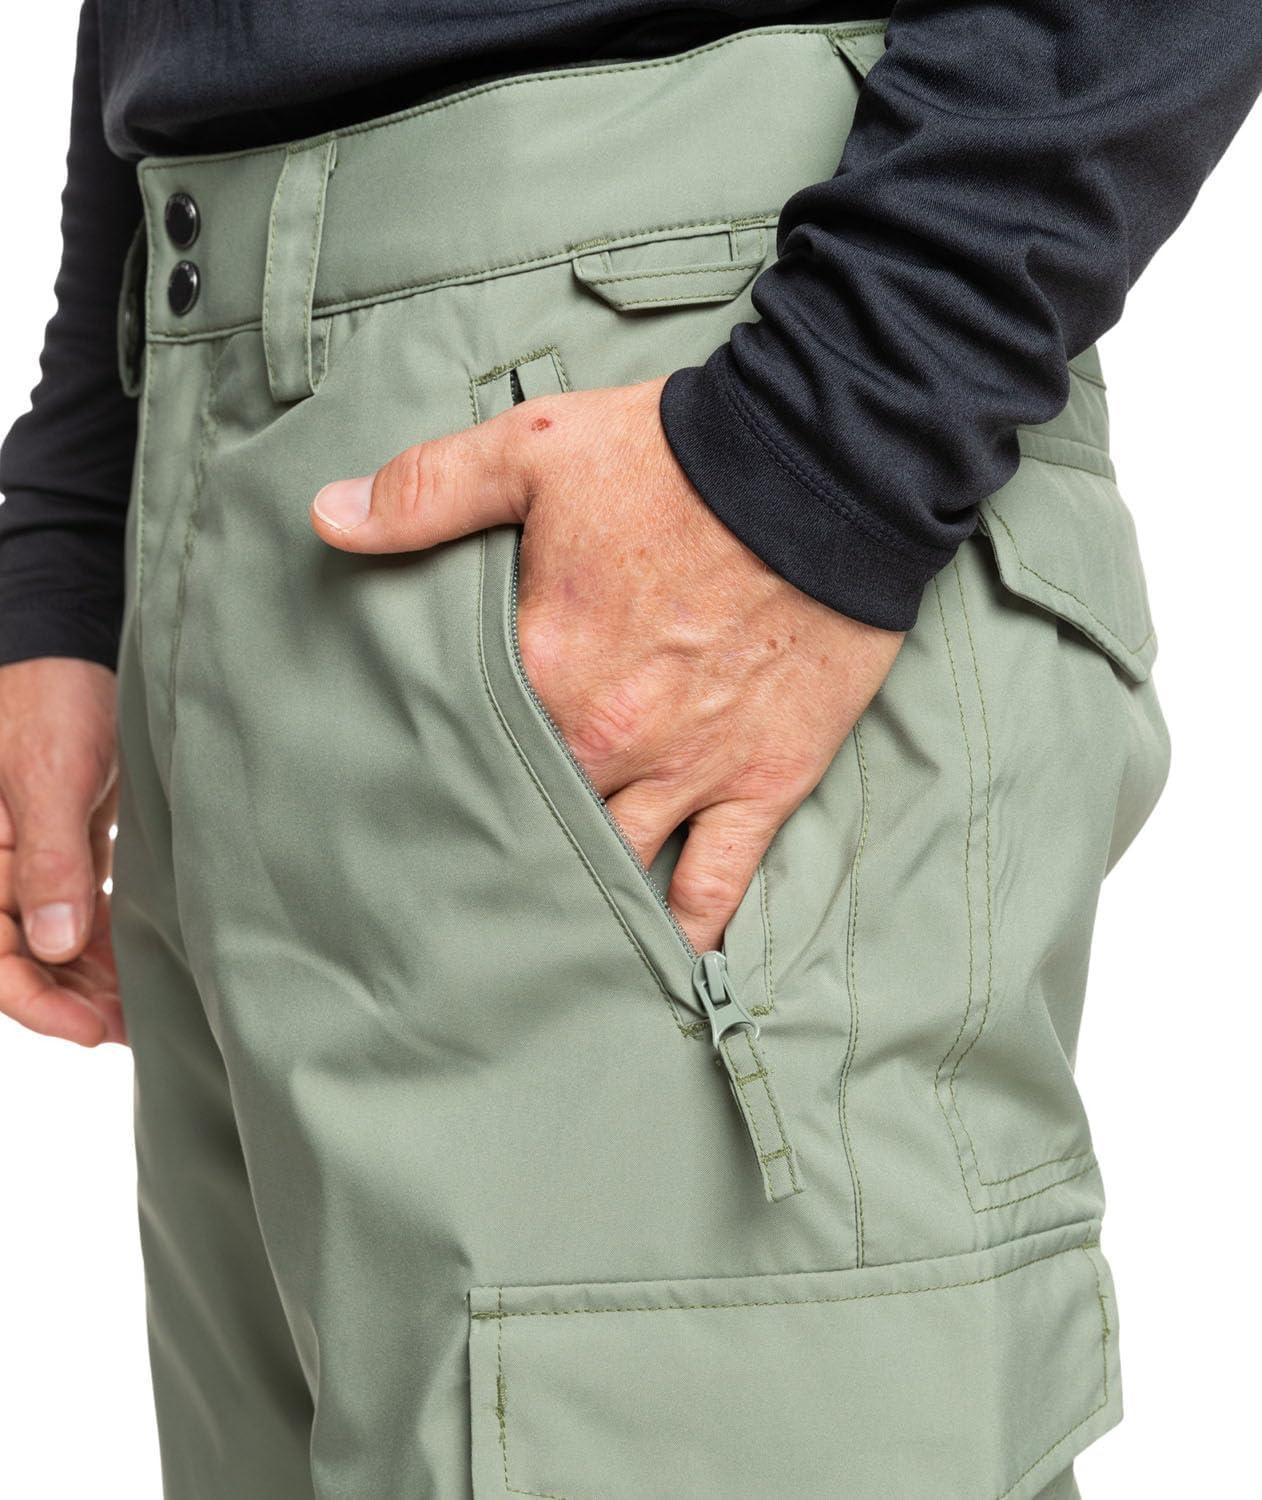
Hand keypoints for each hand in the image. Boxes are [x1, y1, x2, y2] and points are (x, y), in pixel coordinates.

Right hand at [0, 658, 122, 1045]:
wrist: (70, 650)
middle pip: (23, 961)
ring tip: (146, 1009)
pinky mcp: (67, 852)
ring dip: (96, 982)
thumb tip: (53, 943)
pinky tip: (144, 967)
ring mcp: (30, 865)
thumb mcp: (48, 775)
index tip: (88, 1030)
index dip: (34, 1004)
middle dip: (75, 1003)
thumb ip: (50, 860)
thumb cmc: (47, 699)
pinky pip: (80, 915)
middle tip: (136, 1029)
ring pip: (55, 946)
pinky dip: (109, 944)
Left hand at [312, 377, 901, 951]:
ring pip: (615, 864)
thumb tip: (327, 518)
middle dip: (500, 853)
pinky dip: (689, 929)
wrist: (825, 468)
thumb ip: (426, 492)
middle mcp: (609, 738)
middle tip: (458, 904)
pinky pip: (720, 879)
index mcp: (543, 668)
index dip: (437, 779)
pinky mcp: (763, 779)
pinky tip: (659, 966)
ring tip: (536, 953)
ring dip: (577, 903)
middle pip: (534, 821)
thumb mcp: (534, 450)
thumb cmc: (676, 459)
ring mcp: (689, 768)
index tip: (409, 809)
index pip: (465, 751)